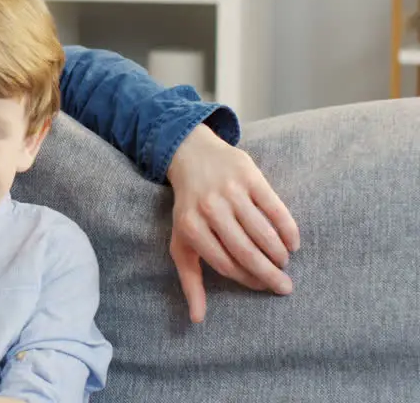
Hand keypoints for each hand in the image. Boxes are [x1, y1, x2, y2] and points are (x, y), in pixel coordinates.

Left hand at [166, 125, 300, 322]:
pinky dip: (288, 229)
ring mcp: (230, 192)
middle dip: (269, 274)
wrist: (192, 156)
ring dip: (278, 253)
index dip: (247, 279)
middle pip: (246, 251)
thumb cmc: (189, 209)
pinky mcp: (250, 176)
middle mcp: (209, 209)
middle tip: (285, 287)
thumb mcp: (181, 242)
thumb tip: (197, 319)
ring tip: (284, 263)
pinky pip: (275, 208)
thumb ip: (190, 280)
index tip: (262, 287)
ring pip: (263, 232)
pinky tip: (293, 243)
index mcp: (190, 228)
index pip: (225, 264)